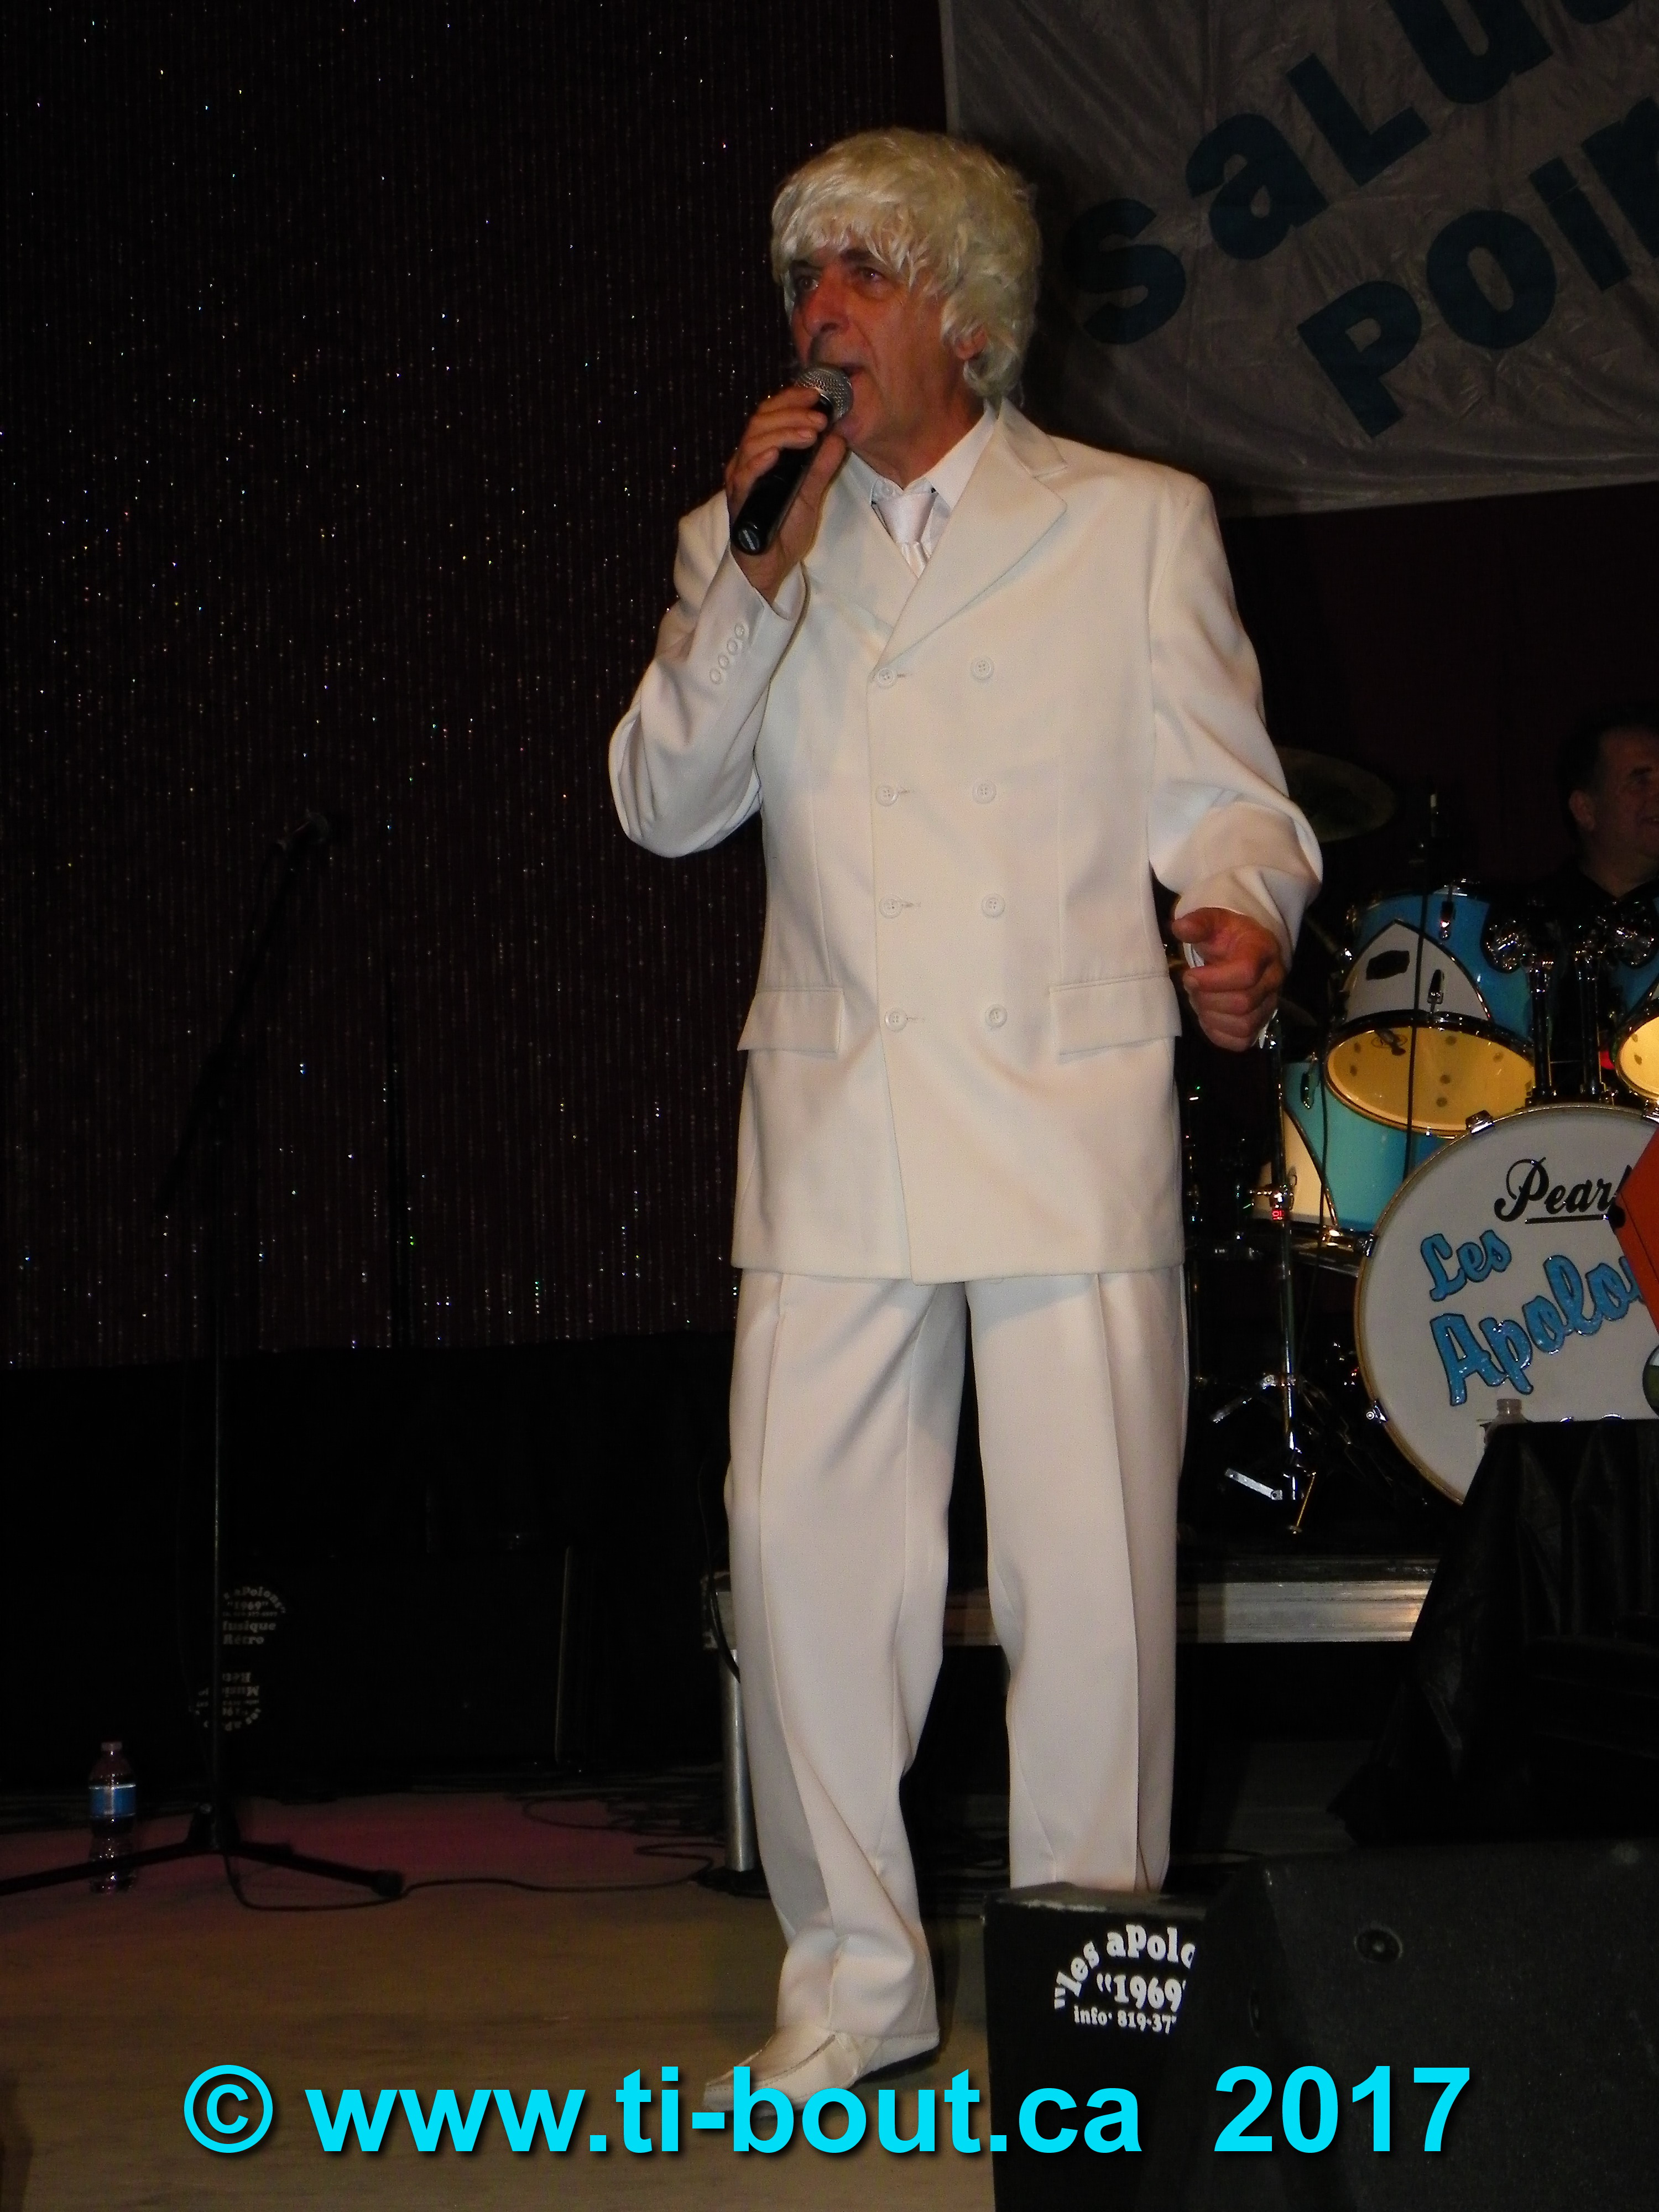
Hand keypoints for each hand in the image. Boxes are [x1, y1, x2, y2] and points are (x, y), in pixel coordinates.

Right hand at [724, 386, 846, 606]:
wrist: (771, 567)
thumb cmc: (784, 530)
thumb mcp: (811, 494)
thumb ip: (822, 467)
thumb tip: (839, 437)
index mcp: (762, 453)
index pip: (771, 414)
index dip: (792, 399)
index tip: (818, 394)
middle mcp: (747, 461)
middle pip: (761, 421)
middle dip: (792, 412)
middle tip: (820, 416)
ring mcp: (740, 479)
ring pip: (753, 441)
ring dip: (783, 432)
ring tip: (809, 433)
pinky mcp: (738, 500)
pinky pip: (744, 475)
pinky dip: (758, 461)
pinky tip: (775, 454)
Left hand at [1171, 908, 1285, 1050]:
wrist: (1242, 951)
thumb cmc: (1226, 937)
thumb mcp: (1213, 922)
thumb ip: (1199, 923)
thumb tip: (1180, 927)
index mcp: (1264, 951)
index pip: (1245, 973)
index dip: (1212, 979)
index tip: (1189, 975)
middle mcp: (1273, 980)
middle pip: (1242, 1003)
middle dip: (1208, 998)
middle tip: (1193, 987)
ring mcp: (1269, 1005)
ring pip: (1243, 1025)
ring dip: (1212, 1016)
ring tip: (1200, 1000)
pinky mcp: (1260, 1025)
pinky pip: (1241, 1041)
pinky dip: (1218, 1033)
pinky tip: (1209, 1016)